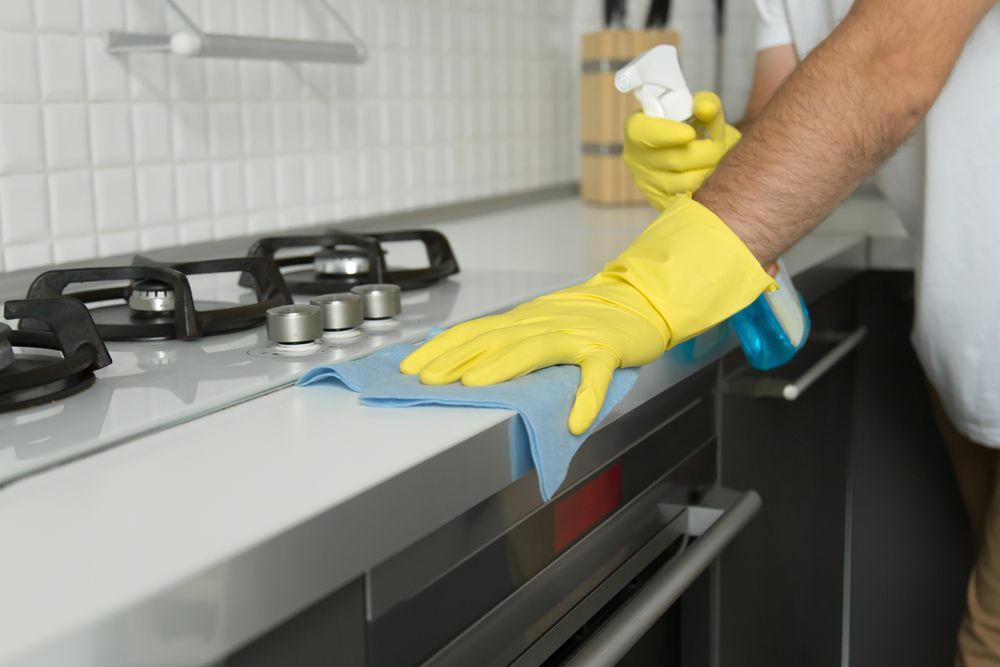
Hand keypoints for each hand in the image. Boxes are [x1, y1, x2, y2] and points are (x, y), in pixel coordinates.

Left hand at [401, 196, 773, 434]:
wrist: (641, 300)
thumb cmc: (586, 316)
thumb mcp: (539, 321)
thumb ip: (507, 339)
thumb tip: (462, 360)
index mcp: (523, 320)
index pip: (474, 331)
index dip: (440, 348)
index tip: (410, 367)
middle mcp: (542, 323)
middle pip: (494, 338)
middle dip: (457, 358)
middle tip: (429, 379)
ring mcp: (576, 334)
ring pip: (535, 349)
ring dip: (503, 367)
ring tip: (476, 386)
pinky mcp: (607, 349)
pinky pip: (595, 375)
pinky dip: (586, 398)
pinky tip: (576, 421)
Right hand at [624, 91, 740, 208]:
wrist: (694, 153)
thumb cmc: (693, 126)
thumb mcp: (700, 111)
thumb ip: (706, 103)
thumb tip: (705, 108)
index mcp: (637, 128)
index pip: (640, 132)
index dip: (665, 134)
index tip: (690, 134)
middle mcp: (635, 157)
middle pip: (673, 160)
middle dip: (704, 153)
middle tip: (720, 147)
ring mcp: (645, 182)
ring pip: (684, 182)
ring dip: (709, 171)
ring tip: (718, 162)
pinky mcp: (658, 202)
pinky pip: (688, 199)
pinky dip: (705, 188)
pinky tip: (710, 178)